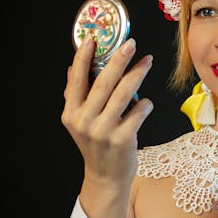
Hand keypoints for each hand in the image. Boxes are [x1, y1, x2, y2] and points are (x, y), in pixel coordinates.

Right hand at [61, 36, 153, 217]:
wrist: (106, 177)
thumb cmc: (97, 145)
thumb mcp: (81, 121)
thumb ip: (77, 96)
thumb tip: (72, 69)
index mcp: (71, 113)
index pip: (76, 79)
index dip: (83, 58)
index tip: (93, 39)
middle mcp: (84, 121)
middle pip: (103, 82)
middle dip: (118, 59)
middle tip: (130, 44)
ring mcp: (103, 131)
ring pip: (123, 94)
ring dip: (137, 74)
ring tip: (147, 61)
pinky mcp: (122, 139)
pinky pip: (138, 112)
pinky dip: (145, 104)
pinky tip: (146, 103)